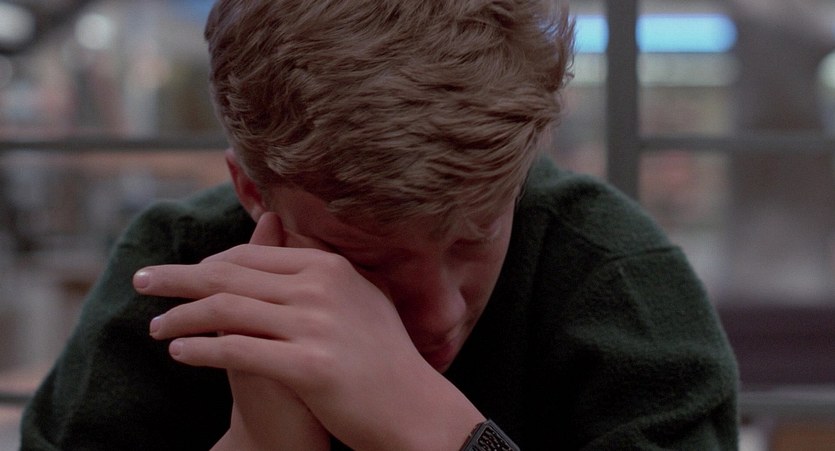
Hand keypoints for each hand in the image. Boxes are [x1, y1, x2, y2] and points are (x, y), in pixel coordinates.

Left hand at [139, 213, 483, 449]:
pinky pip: (238, 350)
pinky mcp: (308, 366)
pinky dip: (200, 349)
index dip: (208, 264)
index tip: (183, 276)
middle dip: (178, 278)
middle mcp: (320, 287)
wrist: (414, 408)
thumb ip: (319, 267)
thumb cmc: (384, 357)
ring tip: (155, 327)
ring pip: (226, 309)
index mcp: (330, 267)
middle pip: (230, 274)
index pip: (252, 256)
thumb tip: (280, 233)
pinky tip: (178, 353)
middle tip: (143, 281)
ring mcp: (315, 325)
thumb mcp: (358, 298)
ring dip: (181, 317)